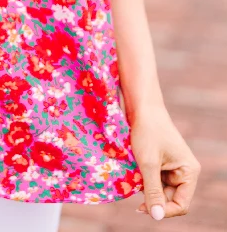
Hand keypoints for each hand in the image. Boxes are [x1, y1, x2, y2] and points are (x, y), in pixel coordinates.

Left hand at [130, 105, 200, 219]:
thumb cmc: (147, 131)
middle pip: (169, 199)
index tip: (143, 208)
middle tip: (135, 199)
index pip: (181, 204)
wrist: (141, 106)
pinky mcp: (160, 162)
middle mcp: (183, 171)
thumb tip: (156, 216)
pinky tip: (134, 174)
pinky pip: (153, 179)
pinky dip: (143, 180)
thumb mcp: (148, 163)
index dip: (163, 210)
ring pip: (159, 190)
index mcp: (189, 172)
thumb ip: (153, 191)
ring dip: (146, 189)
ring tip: (134, 180)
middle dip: (153, 199)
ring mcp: (172, 167)